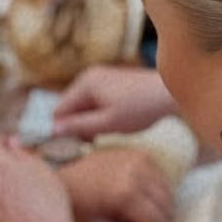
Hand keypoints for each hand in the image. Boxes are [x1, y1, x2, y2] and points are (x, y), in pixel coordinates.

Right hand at [52, 65, 177, 138]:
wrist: (169, 93)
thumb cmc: (140, 109)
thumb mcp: (107, 123)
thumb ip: (79, 126)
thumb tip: (52, 130)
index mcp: (85, 84)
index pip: (59, 111)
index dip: (63, 130)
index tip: (74, 146)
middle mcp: (88, 76)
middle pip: (69, 108)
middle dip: (76, 126)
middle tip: (93, 142)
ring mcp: (99, 77)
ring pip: (82, 106)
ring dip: (88, 121)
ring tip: (104, 133)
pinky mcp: (109, 81)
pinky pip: (93, 101)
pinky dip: (97, 114)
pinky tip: (112, 124)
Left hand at [62, 148, 172, 221]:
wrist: (67, 177)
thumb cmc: (83, 209)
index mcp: (126, 195)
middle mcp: (137, 174)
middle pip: (168, 206)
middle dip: (156, 218)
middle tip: (134, 220)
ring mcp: (140, 160)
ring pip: (168, 192)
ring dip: (157, 204)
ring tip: (134, 206)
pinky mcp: (141, 154)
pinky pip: (162, 178)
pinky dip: (155, 189)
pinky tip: (136, 192)